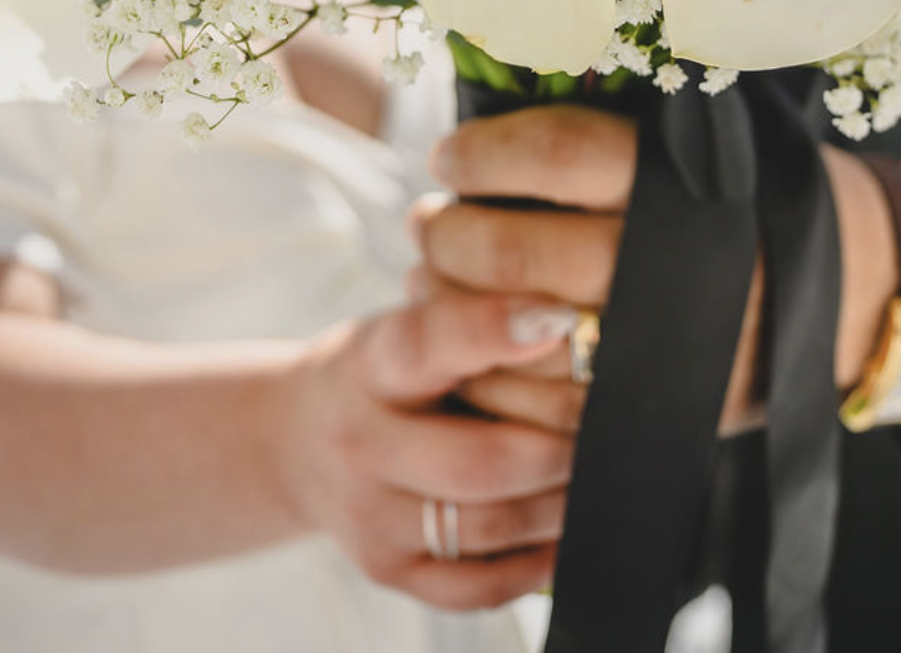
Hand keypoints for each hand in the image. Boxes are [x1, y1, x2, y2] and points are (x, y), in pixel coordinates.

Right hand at [276, 289, 582, 610]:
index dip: (494, 331)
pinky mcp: (385, 569)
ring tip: (594, 477)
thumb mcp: (405, 324)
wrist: (295, 439)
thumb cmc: (381, 373)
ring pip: (491, 525)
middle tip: (605, 426)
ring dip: (560, 505)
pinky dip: (534, 565)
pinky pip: (477, 586)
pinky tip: (559, 534)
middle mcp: (360, 443)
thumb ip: (473, 319)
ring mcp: (369, 516)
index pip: (427, 344)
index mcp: (369, 364)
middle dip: (561, 447)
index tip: (560, 321)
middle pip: (480, 460)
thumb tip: (567, 315)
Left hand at [415, 105, 900, 434]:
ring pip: (518, 331)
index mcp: (689, 181)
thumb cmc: (764, 195)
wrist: (863, 290)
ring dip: (452, 306)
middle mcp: (677, 265)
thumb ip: (625, 125)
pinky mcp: (662, 409)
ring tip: (429, 280)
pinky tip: (466, 350)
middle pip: (519, 249)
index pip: (557, 153)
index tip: (448, 155)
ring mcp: (668, 347)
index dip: (484, 153)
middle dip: (450, 235)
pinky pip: (541, 408)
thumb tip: (500, 89)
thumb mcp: (720, 138)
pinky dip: (487, 379)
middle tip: (426, 221)